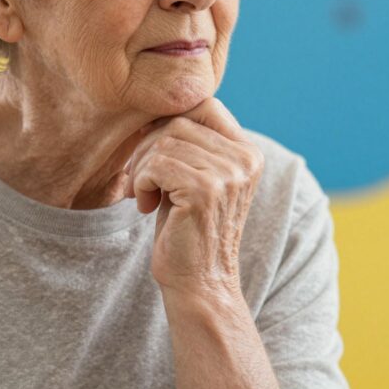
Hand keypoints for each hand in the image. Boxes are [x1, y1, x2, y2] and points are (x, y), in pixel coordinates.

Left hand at [123, 98, 263, 298]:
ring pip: (163, 142)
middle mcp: (245, 159)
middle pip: (178, 121)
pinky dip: (141, 183)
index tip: (153, 150)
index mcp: (248, 152)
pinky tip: (147, 205)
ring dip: (141, 168)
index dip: (171, 119)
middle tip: (141, 180)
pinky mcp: (205, 190)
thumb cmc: (189, 229)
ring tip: (145, 194)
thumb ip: (190, 143)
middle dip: (148, 147)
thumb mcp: (198, 177)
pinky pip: (156, 165)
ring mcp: (228, 174)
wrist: (200, 283)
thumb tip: (154, 107)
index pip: (205, 105)